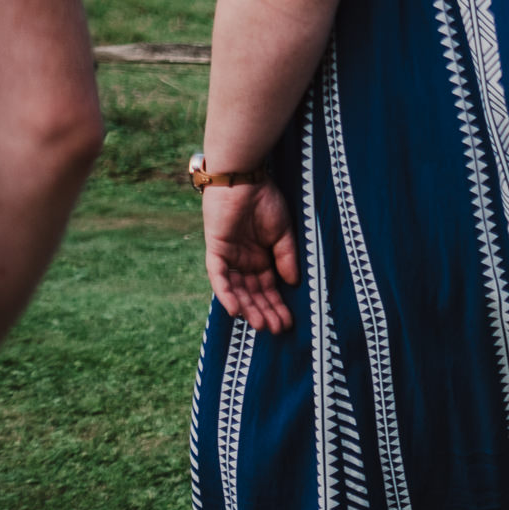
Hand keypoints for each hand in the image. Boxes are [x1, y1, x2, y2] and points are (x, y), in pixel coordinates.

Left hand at [204, 180, 300, 333]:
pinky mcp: (216, 250)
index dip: (278, 305)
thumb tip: (292, 284)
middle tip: (276, 330)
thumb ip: (286, 258)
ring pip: (237, 290)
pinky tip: (236, 311)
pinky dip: (226, 294)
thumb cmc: (266, 201)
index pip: (269, 288)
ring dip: (248, 308)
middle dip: (265, 312)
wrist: (245, 179)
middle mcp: (244, 261)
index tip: (289, 322)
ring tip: (260, 326)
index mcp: (261, 257)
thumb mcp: (283, 233)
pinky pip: (219, 277)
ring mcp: (229, 257)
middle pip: (253, 293)